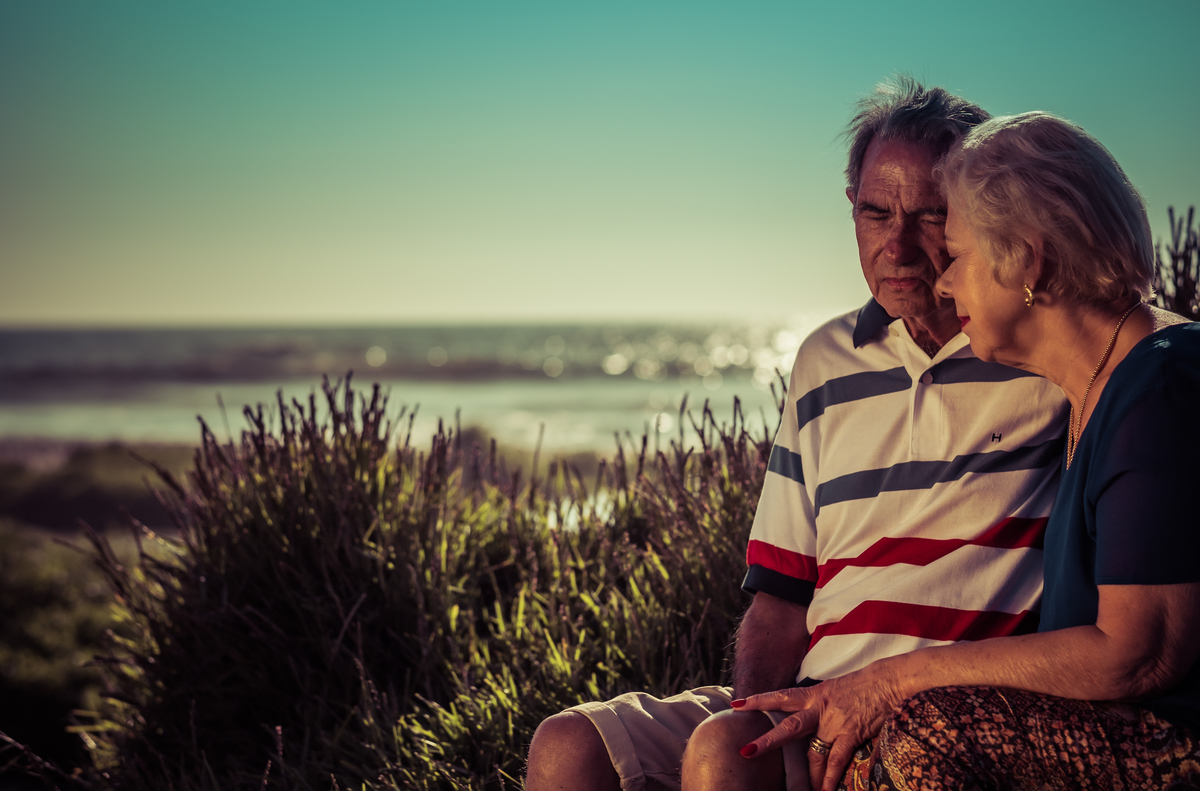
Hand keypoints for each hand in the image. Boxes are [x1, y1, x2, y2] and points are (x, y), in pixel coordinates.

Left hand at [733, 664, 906, 790]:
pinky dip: (830, 776)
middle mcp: (819, 708)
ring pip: (812, 751)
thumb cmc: (864, 684)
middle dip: (768, 741)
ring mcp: (835, 722)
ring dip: (807, 774)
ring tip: (802, 789)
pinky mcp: (852, 732)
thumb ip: (820, 704)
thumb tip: (809, 717)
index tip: (737, 704)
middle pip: (788, 727)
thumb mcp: (834, 689)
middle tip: (746, 751)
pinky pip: (837, 759)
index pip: (780, 697)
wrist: (888, 680)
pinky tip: (825, 789)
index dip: (758, 700)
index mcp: (814, 695)